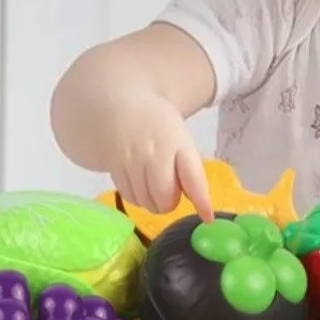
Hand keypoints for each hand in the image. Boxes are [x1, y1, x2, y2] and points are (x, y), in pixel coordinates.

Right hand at [106, 92, 213, 221]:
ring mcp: (130, 160)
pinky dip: (137, 197)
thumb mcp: (180, 139)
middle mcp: (153, 153)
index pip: (193, 178)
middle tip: (169, 191)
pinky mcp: (112, 167)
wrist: (118, 103)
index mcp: (177, 143)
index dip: (201, 201)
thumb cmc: (156, 124)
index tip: (208, 216)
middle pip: (164, 198)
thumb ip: (190, 170)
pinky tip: (137, 181)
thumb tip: (201, 207)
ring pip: (145, 201)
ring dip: (152, 201)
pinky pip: (128, 196)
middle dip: (169, 202)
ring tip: (151, 183)